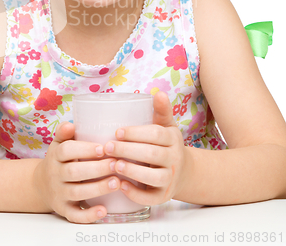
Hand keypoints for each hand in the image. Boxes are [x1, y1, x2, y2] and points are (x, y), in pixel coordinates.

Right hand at [33, 121, 120, 222]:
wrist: (41, 184)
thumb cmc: (58, 160)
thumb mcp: (58, 144)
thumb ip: (64, 133)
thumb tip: (72, 124)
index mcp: (55, 156)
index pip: (66, 151)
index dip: (84, 149)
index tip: (102, 148)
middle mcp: (55, 175)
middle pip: (74, 172)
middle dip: (96, 169)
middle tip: (116, 164)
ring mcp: (58, 193)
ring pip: (77, 193)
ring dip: (98, 189)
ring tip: (116, 182)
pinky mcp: (63, 210)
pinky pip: (75, 215)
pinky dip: (89, 215)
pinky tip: (104, 210)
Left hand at [103, 91, 190, 205]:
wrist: (183, 172)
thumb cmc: (165, 144)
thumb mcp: (166, 126)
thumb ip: (161, 110)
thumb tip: (158, 92)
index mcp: (173, 139)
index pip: (155, 134)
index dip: (136, 133)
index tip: (117, 132)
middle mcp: (174, 159)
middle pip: (151, 155)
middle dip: (127, 151)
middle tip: (107, 147)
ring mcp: (170, 179)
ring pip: (153, 178)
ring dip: (132, 171)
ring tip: (113, 165)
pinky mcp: (164, 196)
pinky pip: (151, 198)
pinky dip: (136, 194)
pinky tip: (120, 185)